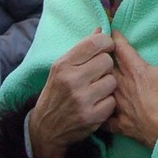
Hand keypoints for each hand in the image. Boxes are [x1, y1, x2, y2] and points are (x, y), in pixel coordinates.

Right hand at [28, 30, 116, 157]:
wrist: (46, 128)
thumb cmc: (56, 92)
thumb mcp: (61, 68)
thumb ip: (81, 50)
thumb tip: (101, 30)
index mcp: (63, 65)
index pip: (95, 43)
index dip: (106, 43)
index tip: (106, 48)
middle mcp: (72, 80)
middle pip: (107, 61)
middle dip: (106, 66)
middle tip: (98, 74)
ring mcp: (82, 99)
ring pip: (112, 81)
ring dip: (107, 85)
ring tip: (96, 90)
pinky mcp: (92, 117)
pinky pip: (112, 101)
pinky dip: (107, 103)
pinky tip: (96, 104)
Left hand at [108, 21, 157, 148]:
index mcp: (135, 71)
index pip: (120, 48)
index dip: (115, 37)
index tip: (110, 30)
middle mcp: (122, 86)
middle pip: (106, 66)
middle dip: (103, 57)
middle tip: (99, 51)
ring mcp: (119, 105)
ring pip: (102, 89)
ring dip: (100, 81)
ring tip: (96, 76)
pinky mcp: (120, 123)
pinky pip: (104, 118)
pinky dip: (101, 112)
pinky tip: (98, 110)